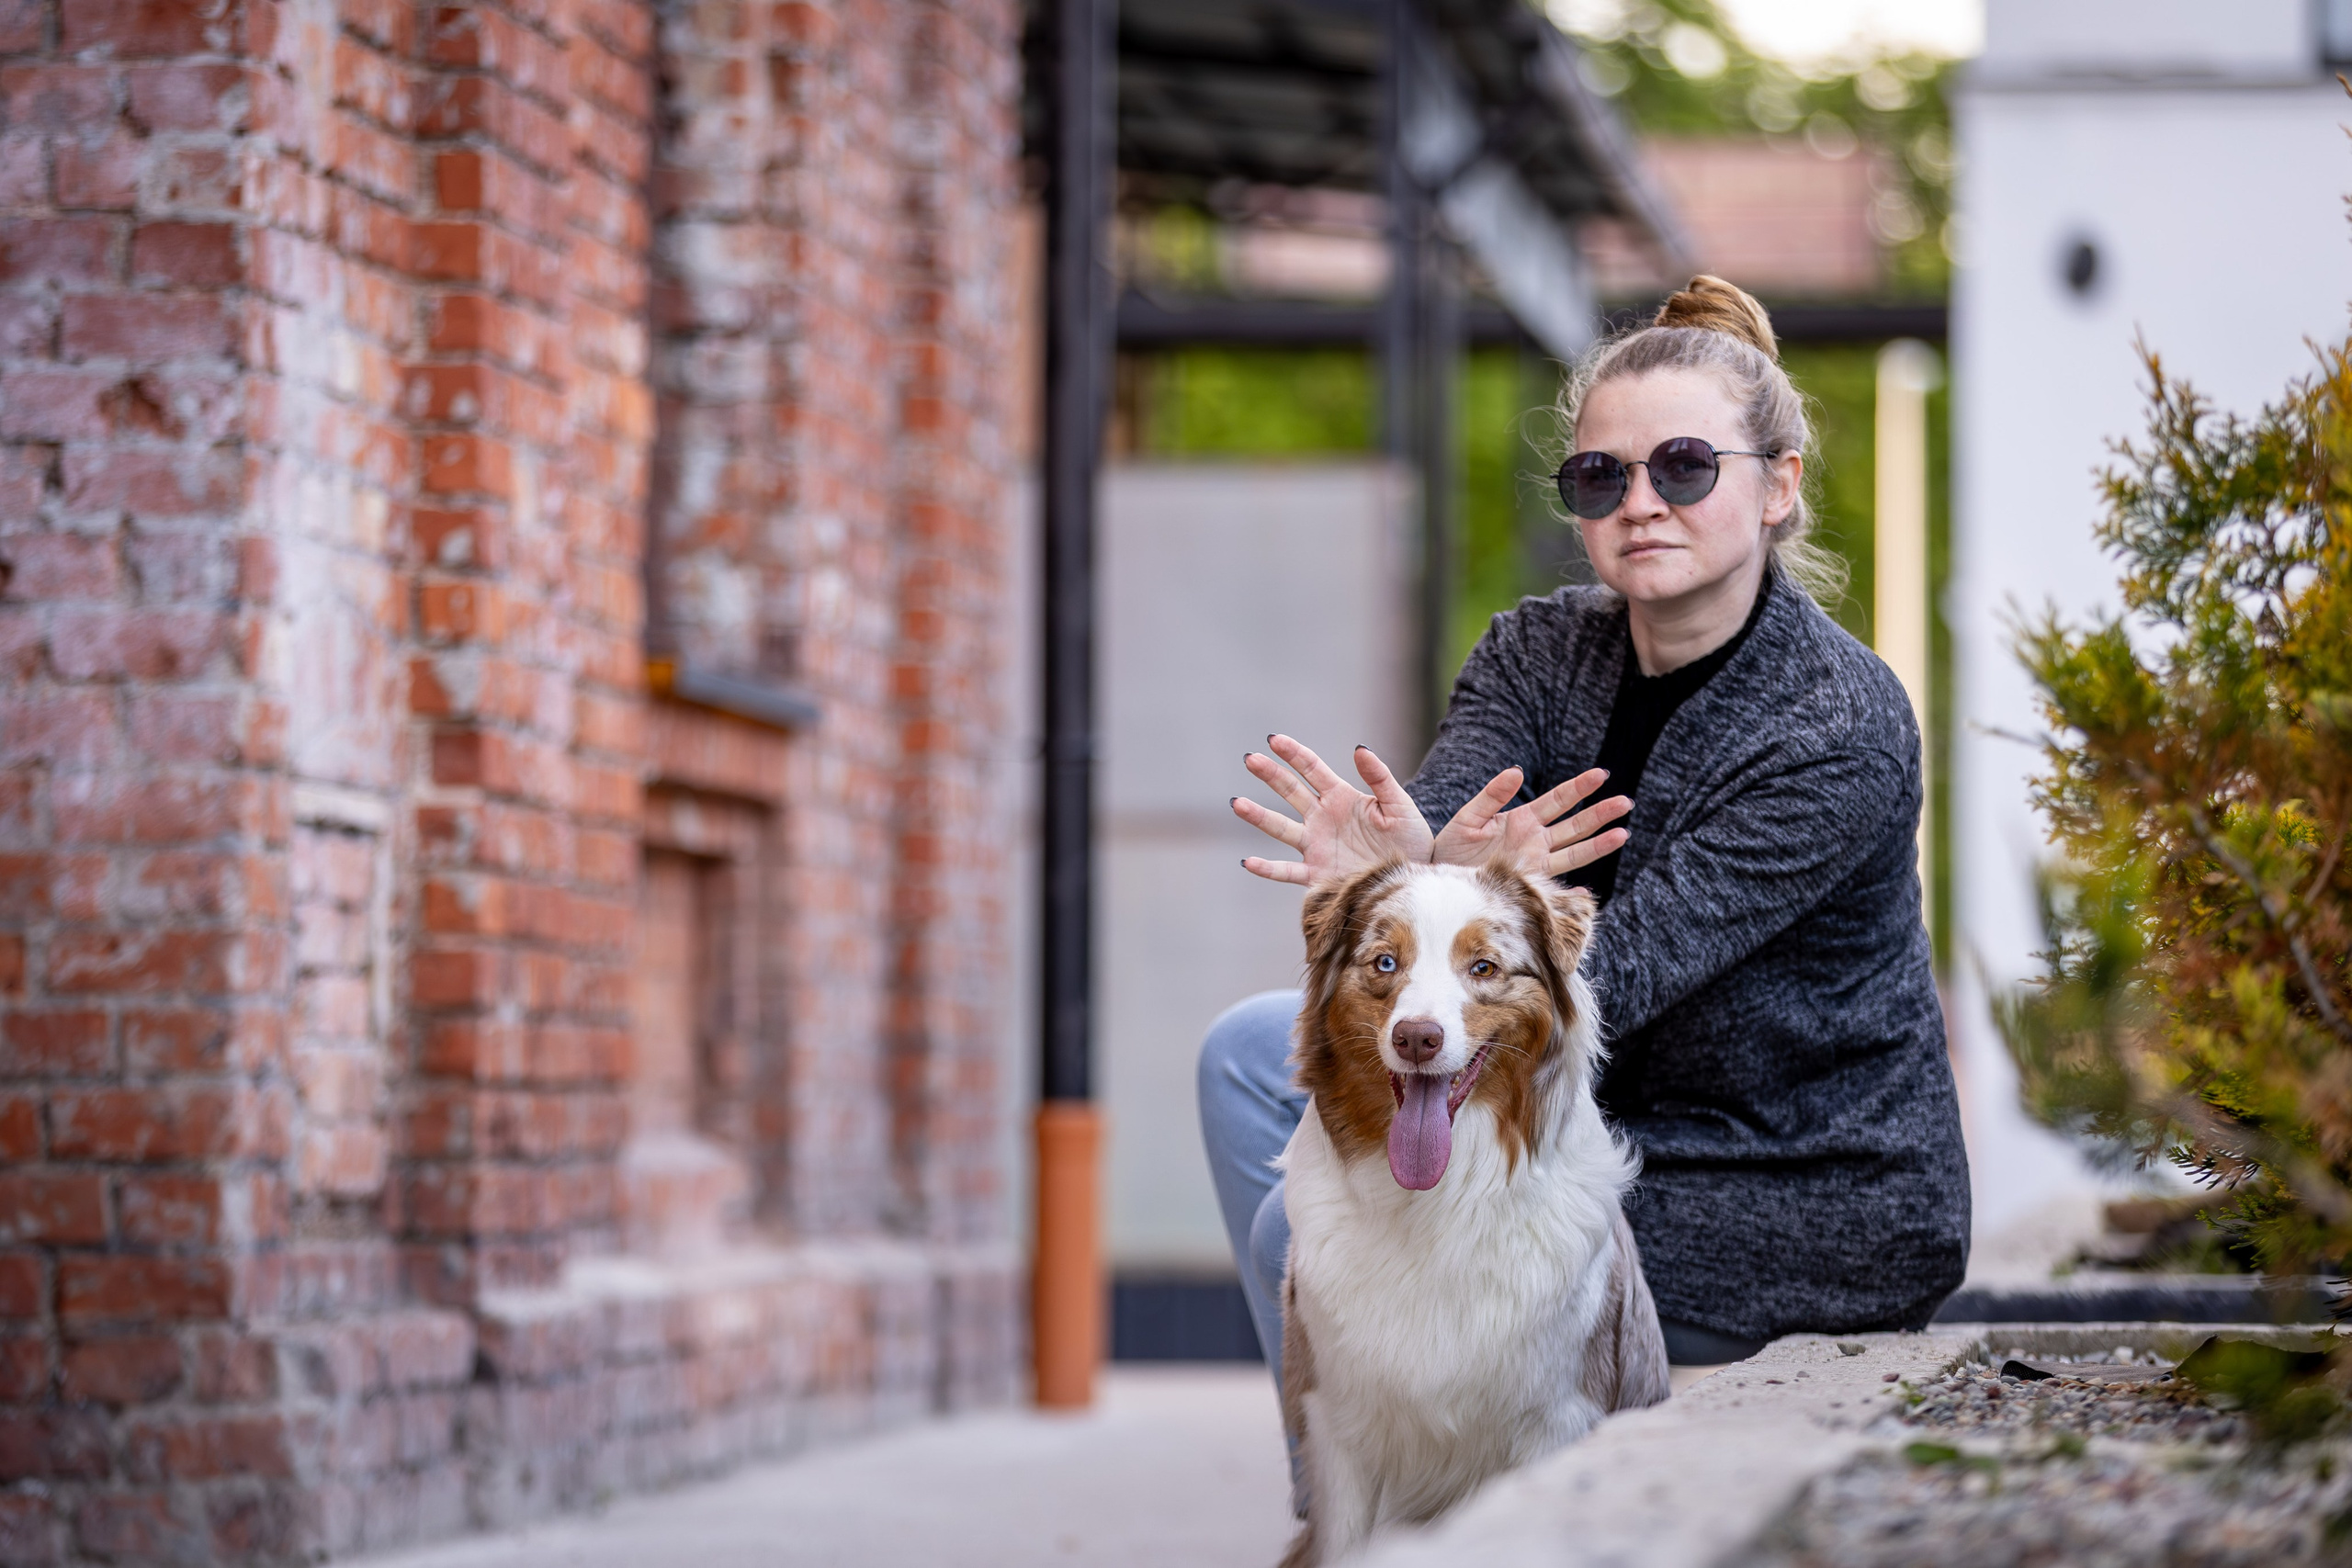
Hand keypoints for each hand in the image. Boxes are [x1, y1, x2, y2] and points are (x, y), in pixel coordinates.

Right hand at [1231, 736, 1432, 886]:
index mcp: (1341, 798)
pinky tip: (1248, 862)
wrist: (1412, 877)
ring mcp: (1317, 847)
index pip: (1312, 769)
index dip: (1293, 754)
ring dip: (1259, 816)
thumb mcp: (1399, 804)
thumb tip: (1359, 748)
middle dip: (1270, 775)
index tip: (1274, 740)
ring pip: (1281, 828)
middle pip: (1291, 792)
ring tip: (1238, 804)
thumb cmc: (1410, 839)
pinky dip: (1267, 869)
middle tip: (1250, 759)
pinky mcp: (1318, 875)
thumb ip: (1379, 778)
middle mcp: (1323, 819)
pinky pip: (1287, 871)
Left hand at [1430, 766, 1630, 880]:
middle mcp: (1533, 841)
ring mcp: (1533, 863)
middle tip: (1626, 802)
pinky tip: (1585, 892)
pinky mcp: (1525, 884)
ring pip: (1573, 853)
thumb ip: (1492, 796)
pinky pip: (1552, 886)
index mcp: (1522, 819)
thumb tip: (1518, 771)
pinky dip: (1569, 891)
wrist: (1437, 878)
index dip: (1579, 788)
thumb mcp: (1469, 817)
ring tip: (1623, 834)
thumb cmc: (1450, 847)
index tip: (1601, 775)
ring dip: (1598, 844)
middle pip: (1574, 825)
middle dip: (1600, 814)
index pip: (1558, 800)